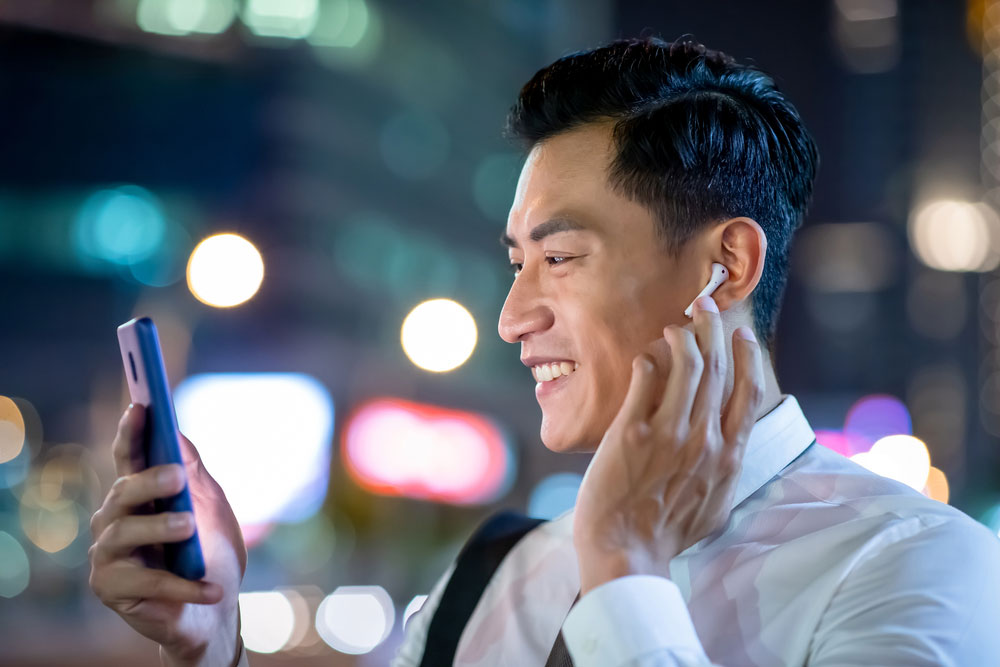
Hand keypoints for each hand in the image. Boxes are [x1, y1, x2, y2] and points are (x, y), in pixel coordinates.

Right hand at [89, 405, 247, 666]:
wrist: (215, 611)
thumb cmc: (211, 553)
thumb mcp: (212, 509)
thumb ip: (195, 474)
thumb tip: (177, 435)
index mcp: (139, 495)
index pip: (129, 457)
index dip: (131, 431)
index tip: (141, 404)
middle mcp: (114, 520)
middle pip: (124, 492)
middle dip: (149, 481)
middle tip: (177, 476)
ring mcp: (108, 555)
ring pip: (124, 533)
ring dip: (160, 528)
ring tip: (189, 526)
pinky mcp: (111, 589)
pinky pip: (147, 582)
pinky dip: (183, 585)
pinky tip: (212, 589)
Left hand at [572, 296, 764, 594]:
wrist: (627, 553)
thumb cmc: (667, 533)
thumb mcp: (714, 504)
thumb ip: (724, 469)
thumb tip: (728, 446)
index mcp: (728, 456)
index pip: (747, 393)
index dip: (746, 356)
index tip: (741, 333)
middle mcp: (705, 440)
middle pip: (718, 370)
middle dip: (713, 329)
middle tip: (705, 305)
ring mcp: (670, 436)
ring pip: (686, 368)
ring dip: (683, 337)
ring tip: (675, 324)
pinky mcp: (632, 434)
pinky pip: (645, 382)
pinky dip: (649, 361)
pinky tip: (645, 353)